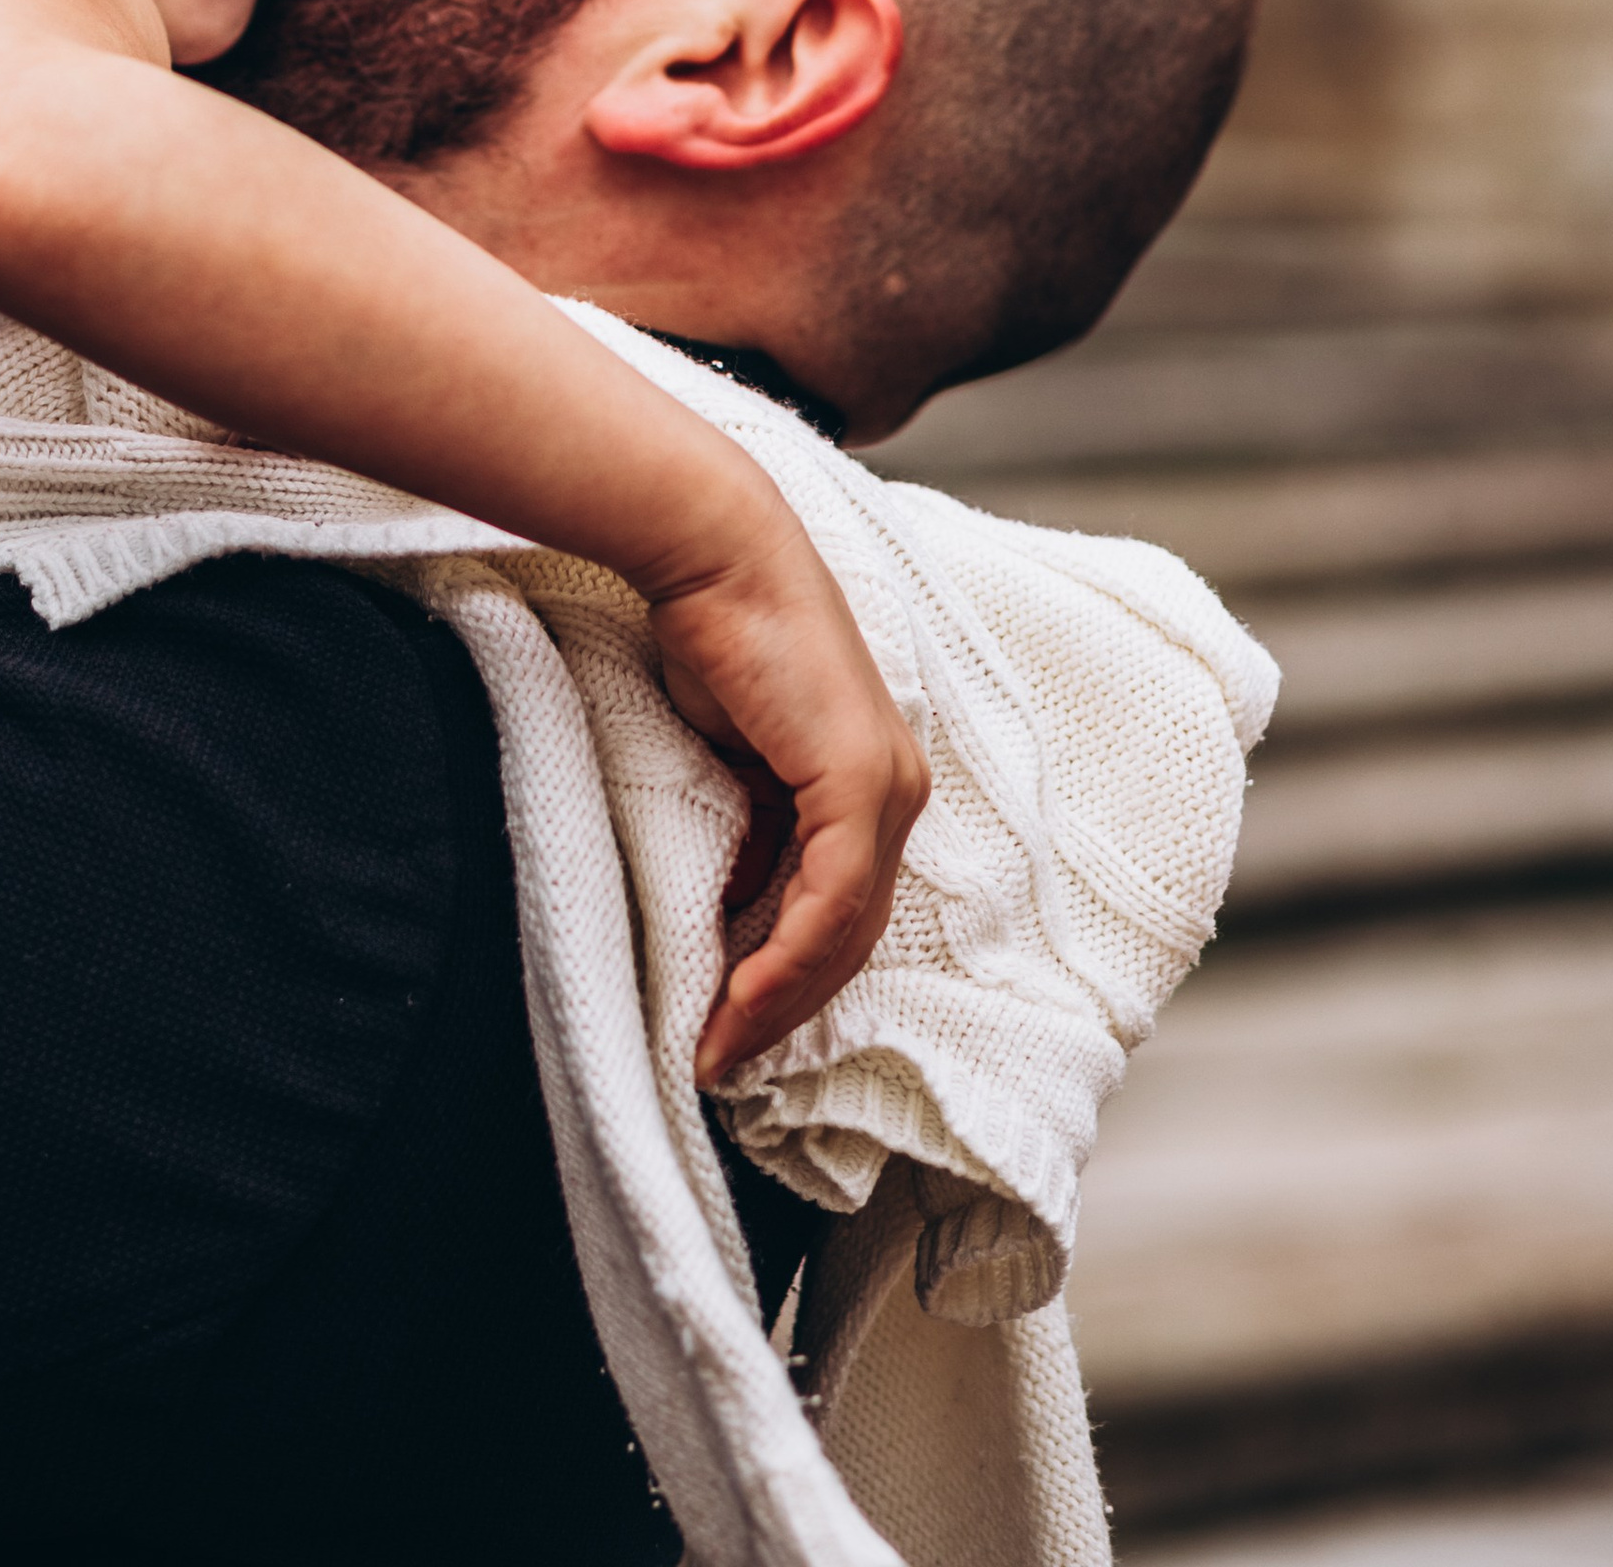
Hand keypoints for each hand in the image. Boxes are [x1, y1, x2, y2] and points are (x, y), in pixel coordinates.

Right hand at [642, 503, 927, 1087]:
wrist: (716, 554)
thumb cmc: (715, 636)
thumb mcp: (733, 756)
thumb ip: (748, 826)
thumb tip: (725, 904)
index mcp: (873, 783)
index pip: (844, 910)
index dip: (791, 977)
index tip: (730, 1026)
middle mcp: (897, 791)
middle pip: (851, 938)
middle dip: (785, 1009)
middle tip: (720, 1059)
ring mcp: (886, 787)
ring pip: (845, 934)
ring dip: (778, 1002)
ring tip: (718, 1050)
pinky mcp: (860, 783)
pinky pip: (830, 904)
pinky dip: (783, 963)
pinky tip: (735, 1000)